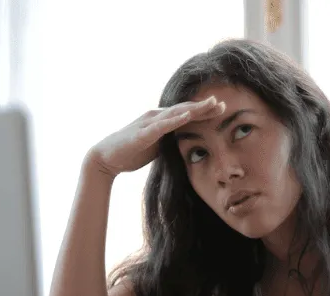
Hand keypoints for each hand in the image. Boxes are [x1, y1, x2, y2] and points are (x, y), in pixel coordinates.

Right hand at [87, 96, 225, 176]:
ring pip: (175, 113)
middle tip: (223, 104)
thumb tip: (185, 146)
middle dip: (204, 107)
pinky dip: (175, 120)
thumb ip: (170, 142)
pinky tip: (187, 116)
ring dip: (194, 108)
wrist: (106, 158)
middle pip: (184, 109)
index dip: (204, 111)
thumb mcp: (157, 147)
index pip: (186, 114)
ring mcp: (149, 123)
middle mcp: (156, 117)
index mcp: (161, 121)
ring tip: (211, 104)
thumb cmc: (131, 152)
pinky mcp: (143, 133)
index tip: (222, 110)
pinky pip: (162, 125)